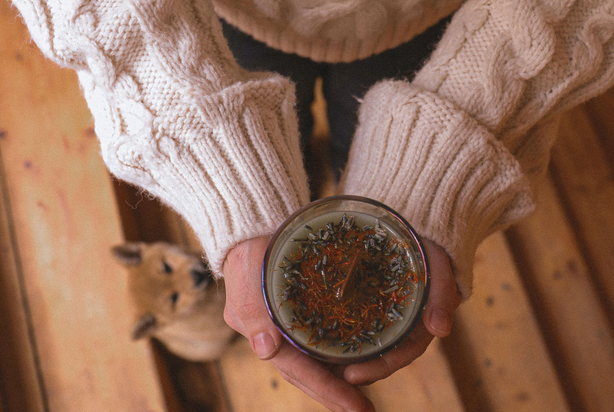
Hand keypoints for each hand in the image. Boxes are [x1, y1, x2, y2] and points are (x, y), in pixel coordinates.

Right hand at [222, 235, 459, 410]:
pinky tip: (360, 361)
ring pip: (315, 362)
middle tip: (365, 411)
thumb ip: (252, 307)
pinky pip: (320, 340)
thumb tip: (266, 350)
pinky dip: (338, 355)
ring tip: (364, 399)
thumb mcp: (248, 267)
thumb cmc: (249, 243)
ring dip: (338, 382)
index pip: (297, 368)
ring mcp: (285, 325)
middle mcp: (274, 334)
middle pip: (308, 373)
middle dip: (335, 395)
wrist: (252, 221)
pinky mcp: (299, 313)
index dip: (326, 389)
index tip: (356, 406)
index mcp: (261, 330)